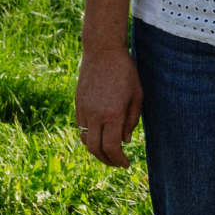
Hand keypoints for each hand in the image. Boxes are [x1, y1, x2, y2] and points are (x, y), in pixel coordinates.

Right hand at [73, 45, 141, 167]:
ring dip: (96, 151)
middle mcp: (95, 115)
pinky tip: (99, 136)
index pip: (112, 148)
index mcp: (112, 114)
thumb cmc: (125, 72)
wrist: (102, 51)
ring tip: (108, 152)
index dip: (118, 160)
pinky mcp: (77, 104)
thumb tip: (125, 141)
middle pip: (95, 149)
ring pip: (85, 140)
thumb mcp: (137, 95)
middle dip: (106, 161)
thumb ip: (132, 120)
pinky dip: (89, 137)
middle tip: (117, 162)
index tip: (126, 164)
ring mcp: (83, 110)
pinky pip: (80, 128)